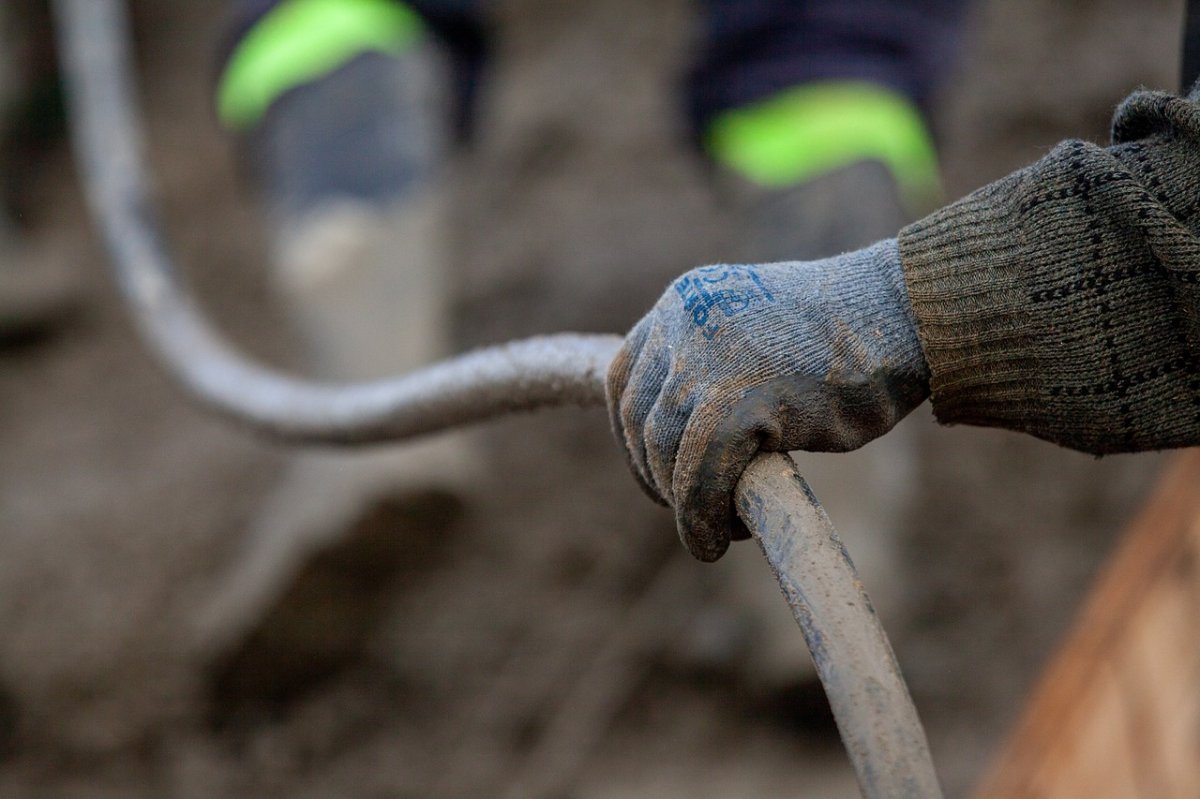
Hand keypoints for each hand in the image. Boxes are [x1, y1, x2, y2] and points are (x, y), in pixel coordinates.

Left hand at [606, 239, 929, 561]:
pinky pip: (697, 477)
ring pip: (663, 452)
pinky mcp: (736, 402)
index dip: (632, 437)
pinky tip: (723, 539)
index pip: (626, 378)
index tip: (661, 473)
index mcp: (687, 301)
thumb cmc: (852, 339)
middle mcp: (683, 322)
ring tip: (724, 527)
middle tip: (699, 510)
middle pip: (637, 419)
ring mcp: (705, 359)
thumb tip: (681, 442)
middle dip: (659, 475)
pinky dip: (703, 518)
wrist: (910, 314)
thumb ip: (715, 370)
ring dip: (686, 503)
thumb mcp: (761, 337)